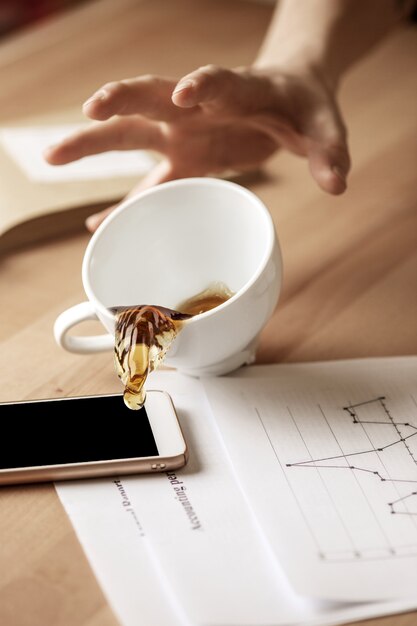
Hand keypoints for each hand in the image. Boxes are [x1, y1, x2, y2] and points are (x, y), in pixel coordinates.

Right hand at [45, 64, 349, 231]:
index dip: (200, 83)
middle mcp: (198, 109)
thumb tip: (338, 183)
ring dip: (93, 144)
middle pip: (149, 100)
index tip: (185, 93)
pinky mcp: (182, 161)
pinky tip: (97, 224)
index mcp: (238, 90)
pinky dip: (122, 204)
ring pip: (130, 136)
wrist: (286, 94)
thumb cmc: (299, 104)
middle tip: (87, 112)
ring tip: (52, 158)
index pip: (215, 80)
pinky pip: (145, 184)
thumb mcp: (323, 124)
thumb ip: (330, 150)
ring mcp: (183, 136)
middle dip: (118, 102)